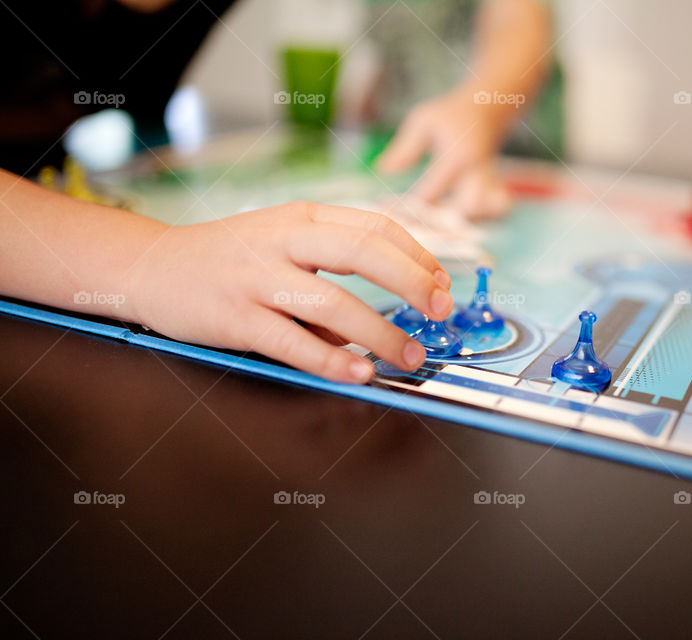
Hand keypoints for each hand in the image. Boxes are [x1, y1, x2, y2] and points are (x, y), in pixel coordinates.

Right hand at [126, 201, 452, 383]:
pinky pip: (293, 342)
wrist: (152, 267)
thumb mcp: (282, 242)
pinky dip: (331, 359)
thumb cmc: (229, 257)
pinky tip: (359, 372)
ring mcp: (257, 277)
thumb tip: (373, 325)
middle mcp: (283, 240)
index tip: (443, 284)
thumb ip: (330, 272)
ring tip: (410, 356)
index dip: (418, 256)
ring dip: (381, 333)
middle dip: (412, 282)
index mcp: (302, 216)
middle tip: (442, 311)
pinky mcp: (235, 317)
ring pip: (333, 302)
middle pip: (363, 252)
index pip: (375, 227)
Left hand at [378, 90, 513, 218]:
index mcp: (456, 156)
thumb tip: (382, 170)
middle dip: (445, 222)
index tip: (394, 214)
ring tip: (437, 226)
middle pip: (468, 209)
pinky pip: (492, 211)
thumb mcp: (422, 122)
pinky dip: (475, 220)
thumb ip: (405, 148)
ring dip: (462, 223)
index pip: (433, 191)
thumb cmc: (447, 116)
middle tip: (420, 226)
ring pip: (484, 213)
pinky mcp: (493, 188)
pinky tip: (455, 223)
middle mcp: (476, 172)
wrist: (484, 109)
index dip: (412, 207)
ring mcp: (488, 182)